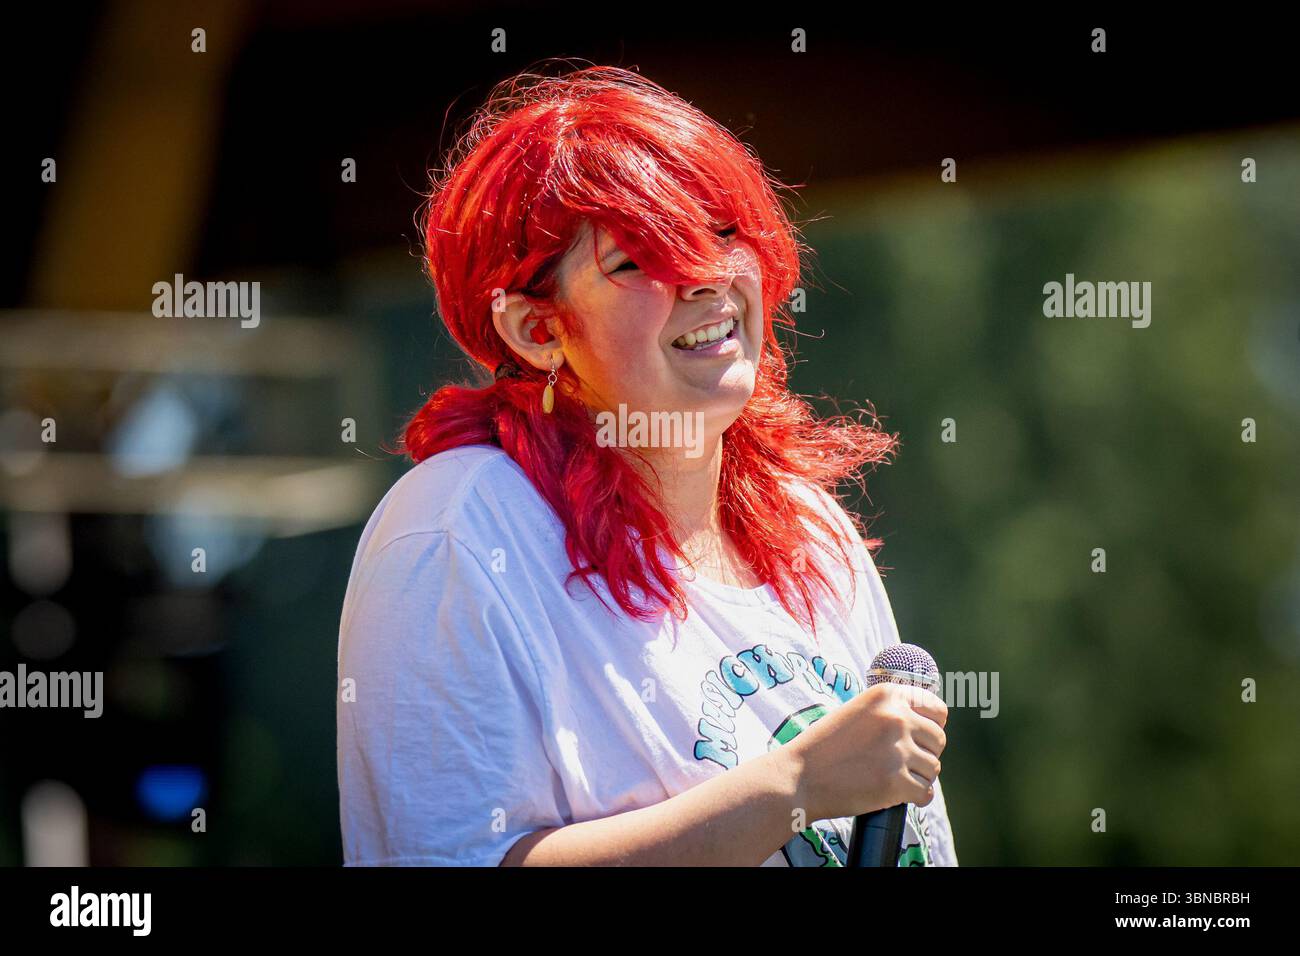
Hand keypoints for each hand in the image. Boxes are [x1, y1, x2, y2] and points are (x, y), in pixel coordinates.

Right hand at [785, 681, 947, 820]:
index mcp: (887, 695)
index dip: (933, 725)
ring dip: (919, 776)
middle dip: (925, 753)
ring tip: (894, 778)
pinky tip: (900, 795)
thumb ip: (890, 711)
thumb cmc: (825, 746)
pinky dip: (916, 797)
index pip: (937, 709)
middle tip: (903, 762)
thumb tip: (929, 722)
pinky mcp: (895, 782)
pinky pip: (925, 792)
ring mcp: (897, 751)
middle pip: (938, 739)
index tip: (923, 737)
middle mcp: (896, 718)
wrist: (799, 776)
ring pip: (933, 767)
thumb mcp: (857, 712)